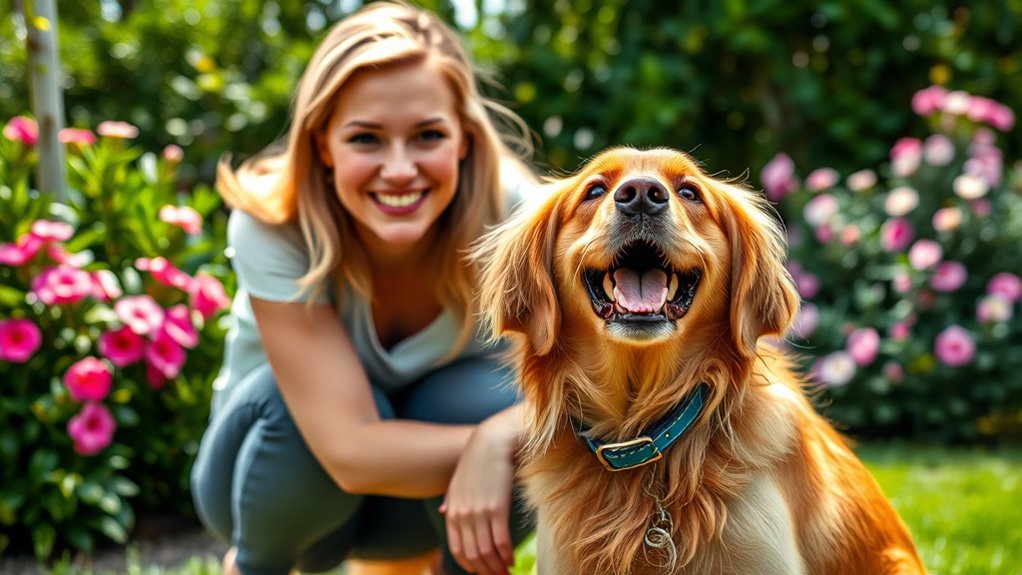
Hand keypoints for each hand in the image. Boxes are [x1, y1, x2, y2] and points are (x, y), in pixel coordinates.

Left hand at [440, 410, 521, 573]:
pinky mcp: (497, 508)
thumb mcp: (458, 480)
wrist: (493, 442)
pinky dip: (506, 554)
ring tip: (506, 572)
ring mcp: (479, 512)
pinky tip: (511, 559)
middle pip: (473, 554)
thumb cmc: (478, 460)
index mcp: (453, 510)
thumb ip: (451, 499)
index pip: (457, 549)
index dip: (469, 565)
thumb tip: (443, 512)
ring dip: (497, 566)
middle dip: (485, 571)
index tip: (481, 572)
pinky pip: (500, 540)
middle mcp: (463, 514)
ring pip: (487, 551)